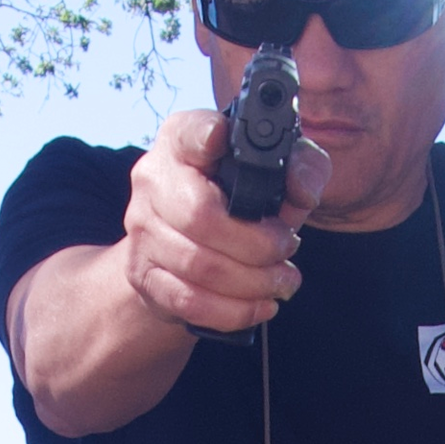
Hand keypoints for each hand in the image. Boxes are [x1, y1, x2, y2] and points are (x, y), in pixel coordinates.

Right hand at [122, 110, 330, 333]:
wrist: (186, 244)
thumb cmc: (239, 199)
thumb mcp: (278, 173)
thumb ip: (303, 168)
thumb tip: (302, 191)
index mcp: (183, 140)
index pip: (189, 133)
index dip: (206, 137)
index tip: (221, 140)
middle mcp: (153, 179)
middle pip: (200, 217)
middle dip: (258, 244)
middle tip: (288, 250)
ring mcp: (142, 229)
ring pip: (198, 266)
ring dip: (253, 282)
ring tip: (283, 281)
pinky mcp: (143, 274)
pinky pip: (189, 301)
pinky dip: (234, 310)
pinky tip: (261, 305)